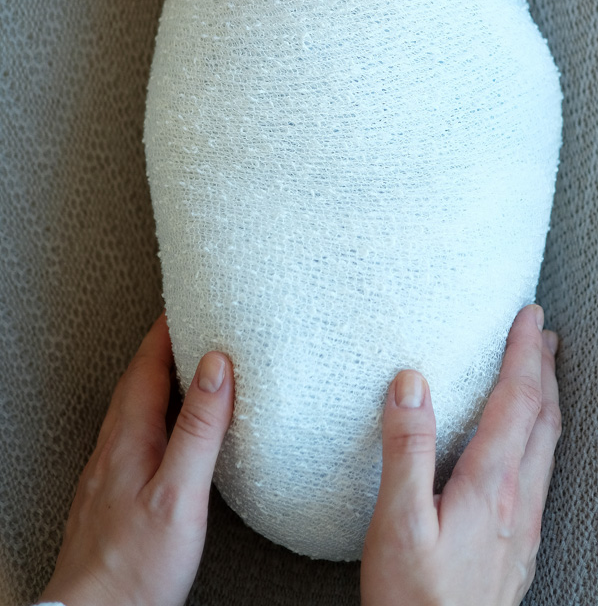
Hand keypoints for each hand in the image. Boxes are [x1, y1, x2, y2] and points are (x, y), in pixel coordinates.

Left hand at [39, 316, 233, 605]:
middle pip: (136, 381)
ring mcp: (109, 474)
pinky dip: (155, 417)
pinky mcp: (113, 499)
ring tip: (187, 371)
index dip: (167, 329)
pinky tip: (170, 436)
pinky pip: (133, 437)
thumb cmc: (135, 567)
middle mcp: (113, 448)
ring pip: (133, 410)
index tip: (189, 302)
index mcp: (129, 437)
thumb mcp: (180, 493)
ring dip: (158, 381)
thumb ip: (199, 428)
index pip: (146, 364)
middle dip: (163, 348)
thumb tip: (216, 365)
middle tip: (192, 326)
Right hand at [361, 305, 560, 605]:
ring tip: (544, 377)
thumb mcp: (396, 521)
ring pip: (547, 450)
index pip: (516, 401)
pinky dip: (540, 440)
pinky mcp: (517, 551)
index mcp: (490, 486)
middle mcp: (517, 502)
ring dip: (548, 403)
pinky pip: (540, 477)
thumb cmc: (412, 599)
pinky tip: (526, 452)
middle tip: (544, 333)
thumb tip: (412, 381)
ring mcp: (522, 530)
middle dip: (545, 369)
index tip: (529, 314)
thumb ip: (406, 448)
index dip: (523, 353)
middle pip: (543, 420)